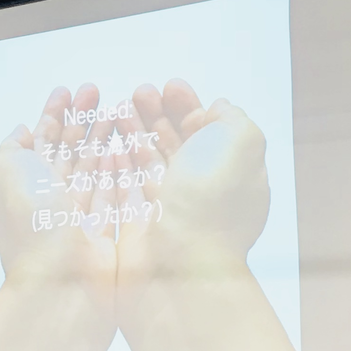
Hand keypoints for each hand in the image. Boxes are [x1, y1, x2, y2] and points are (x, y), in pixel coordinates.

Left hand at [0, 85, 119, 350]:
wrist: (63, 281)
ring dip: (106, 137)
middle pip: (71, 152)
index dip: (53, 115)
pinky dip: (123, 167)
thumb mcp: (7, 173)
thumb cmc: (34, 225)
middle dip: (84, 120)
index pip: (41, 143)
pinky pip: (118, 192)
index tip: (69, 90)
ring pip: (96, 169)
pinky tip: (129, 145)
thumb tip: (21, 131)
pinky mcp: (111, 231)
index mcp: (27, 187)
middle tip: (98, 91)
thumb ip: (12, 149)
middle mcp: (54, 202)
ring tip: (120, 109)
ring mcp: (84, 218)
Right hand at [114, 80, 298, 350]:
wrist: (179, 263)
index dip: (191, 106)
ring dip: (136, 130)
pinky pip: (130, 183)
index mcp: (233, 174)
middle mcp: (204, 191)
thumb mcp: (242, 142)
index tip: (170, 87)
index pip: (211, 132)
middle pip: (179, 143)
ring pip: (151, 160)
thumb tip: (214, 110)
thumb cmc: (212, 202)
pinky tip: (109, 140)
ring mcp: (171, 208)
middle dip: (159, 113)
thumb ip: (231, 118)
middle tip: (138, 92)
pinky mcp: (141, 222)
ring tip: (119, 106)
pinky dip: (120, 158)